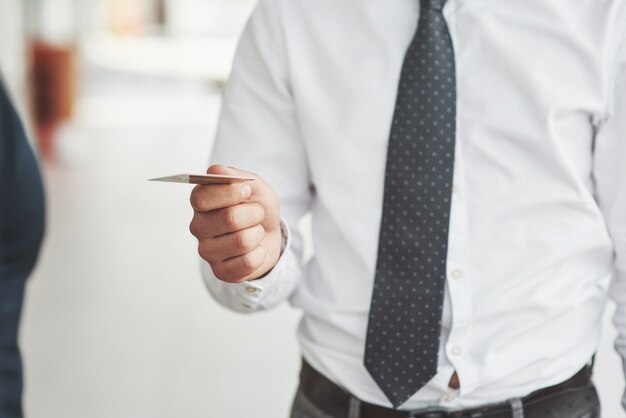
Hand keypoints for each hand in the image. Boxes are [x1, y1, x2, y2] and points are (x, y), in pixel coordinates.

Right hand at [189, 165, 281, 282]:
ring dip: (258, 234)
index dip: (230, 193)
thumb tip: (215, 171)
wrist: (269, 233)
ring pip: (241, 241)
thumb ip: (235, 176)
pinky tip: (255, 250)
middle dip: (255, 213)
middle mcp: (198, 227)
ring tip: (256, 231)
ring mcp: (207, 251)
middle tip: (258, 213)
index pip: (202, 198)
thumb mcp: (253, 185)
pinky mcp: (220, 271)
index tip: (247, 191)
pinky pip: (247, 263)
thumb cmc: (256, 207)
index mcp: (200, 202)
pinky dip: (260, 254)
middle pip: (229, 219)